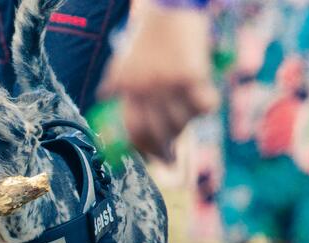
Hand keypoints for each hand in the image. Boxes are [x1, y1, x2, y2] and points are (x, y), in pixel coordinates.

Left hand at [98, 2, 217, 159]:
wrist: (169, 7)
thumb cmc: (147, 33)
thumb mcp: (122, 59)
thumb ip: (114, 81)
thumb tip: (103, 98)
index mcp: (127, 87)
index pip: (132, 129)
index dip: (141, 150)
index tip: (150, 161)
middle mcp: (146, 89)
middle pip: (157, 133)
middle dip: (164, 150)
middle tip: (169, 158)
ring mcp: (169, 84)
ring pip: (181, 122)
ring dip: (185, 124)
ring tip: (186, 115)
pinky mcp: (192, 75)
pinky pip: (203, 105)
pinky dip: (206, 105)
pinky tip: (205, 98)